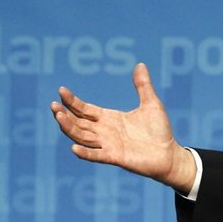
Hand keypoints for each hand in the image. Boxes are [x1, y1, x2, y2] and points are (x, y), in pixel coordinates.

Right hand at [50, 63, 196, 193]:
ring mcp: (108, 145)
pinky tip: (74, 148)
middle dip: (64, 114)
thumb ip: (143, 85)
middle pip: (78, 122)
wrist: (169, 153)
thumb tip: (140, 64)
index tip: (61, 90)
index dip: (72, 101)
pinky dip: (85, 153)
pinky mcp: (115, 157)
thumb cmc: (159, 130)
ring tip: (59, 117)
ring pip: (82, 137)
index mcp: (108, 118)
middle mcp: (104, 131)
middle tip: (53, 105)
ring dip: (69, 128)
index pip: (84, 109)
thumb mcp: (151, 103)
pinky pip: (96, 155)